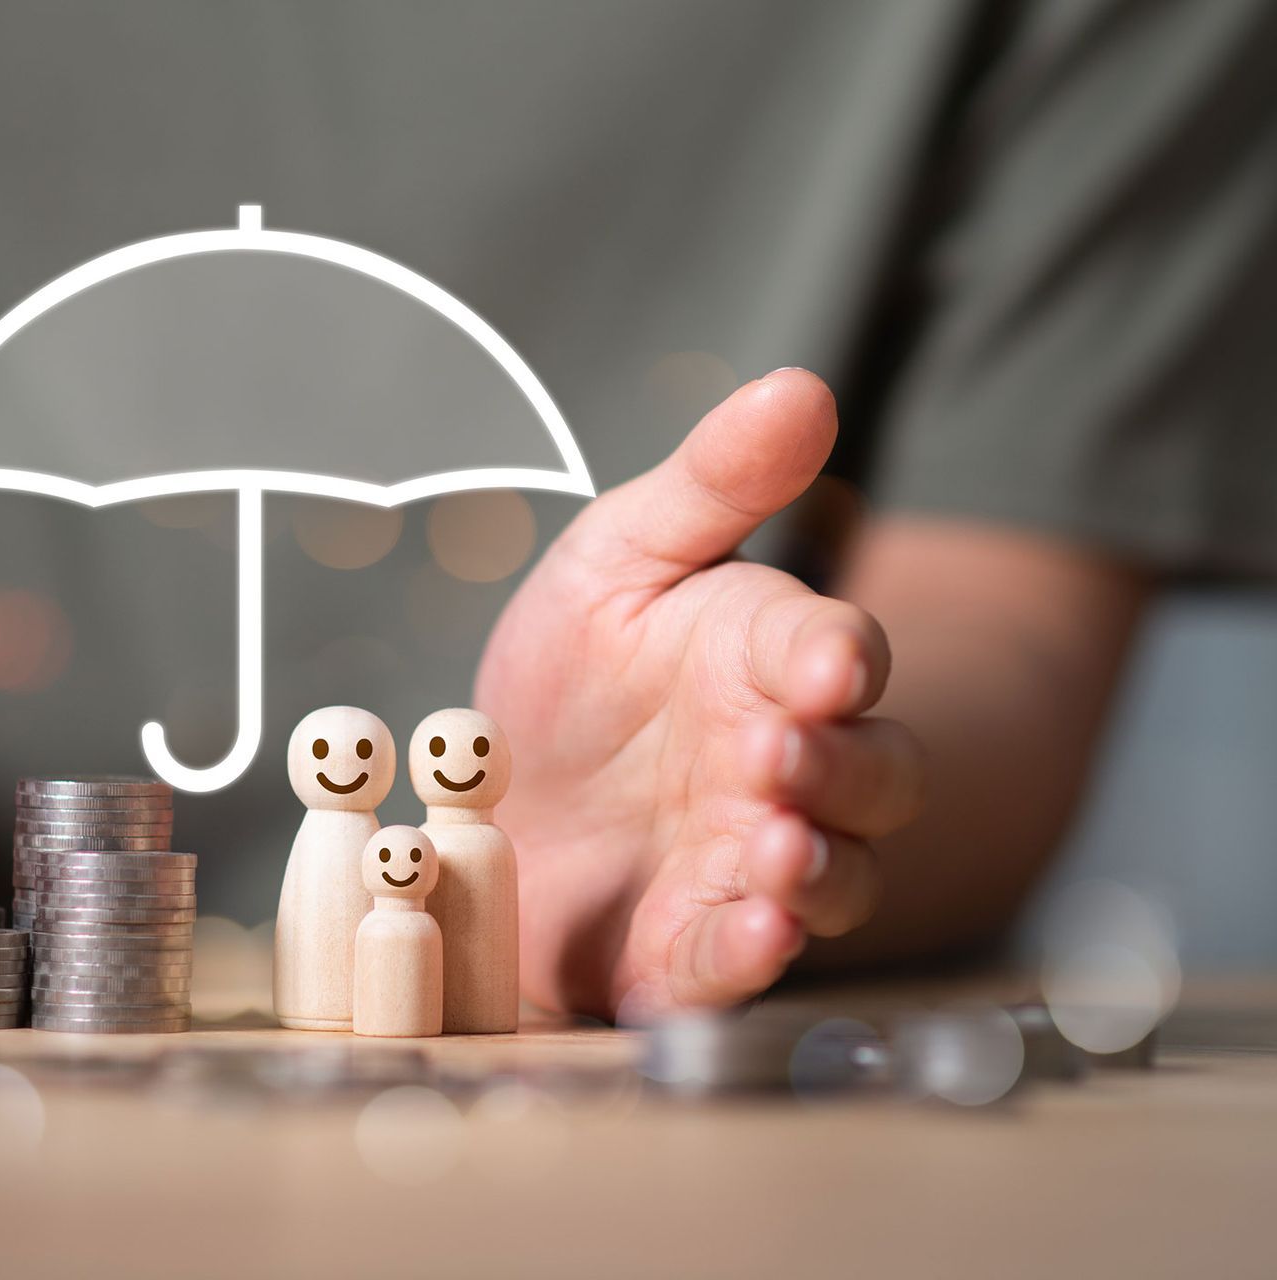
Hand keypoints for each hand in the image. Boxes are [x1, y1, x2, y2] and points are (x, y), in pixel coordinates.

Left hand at [476, 371, 925, 1018]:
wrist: (503, 796)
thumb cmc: (576, 672)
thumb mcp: (620, 558)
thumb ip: (712, 484)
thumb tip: (797, 384)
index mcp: (768, 664)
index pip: (836, 654)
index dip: (835, 658)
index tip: (820, 661)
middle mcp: (783, 769)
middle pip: (868, 775)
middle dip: (834, 768)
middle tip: (774, 755)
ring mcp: (747, 864)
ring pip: (829, 877)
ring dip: (811, 871)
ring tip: (773, 857)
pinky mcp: (691, 947)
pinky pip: (739, 960)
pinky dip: (745, 955)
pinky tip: (743, 938)